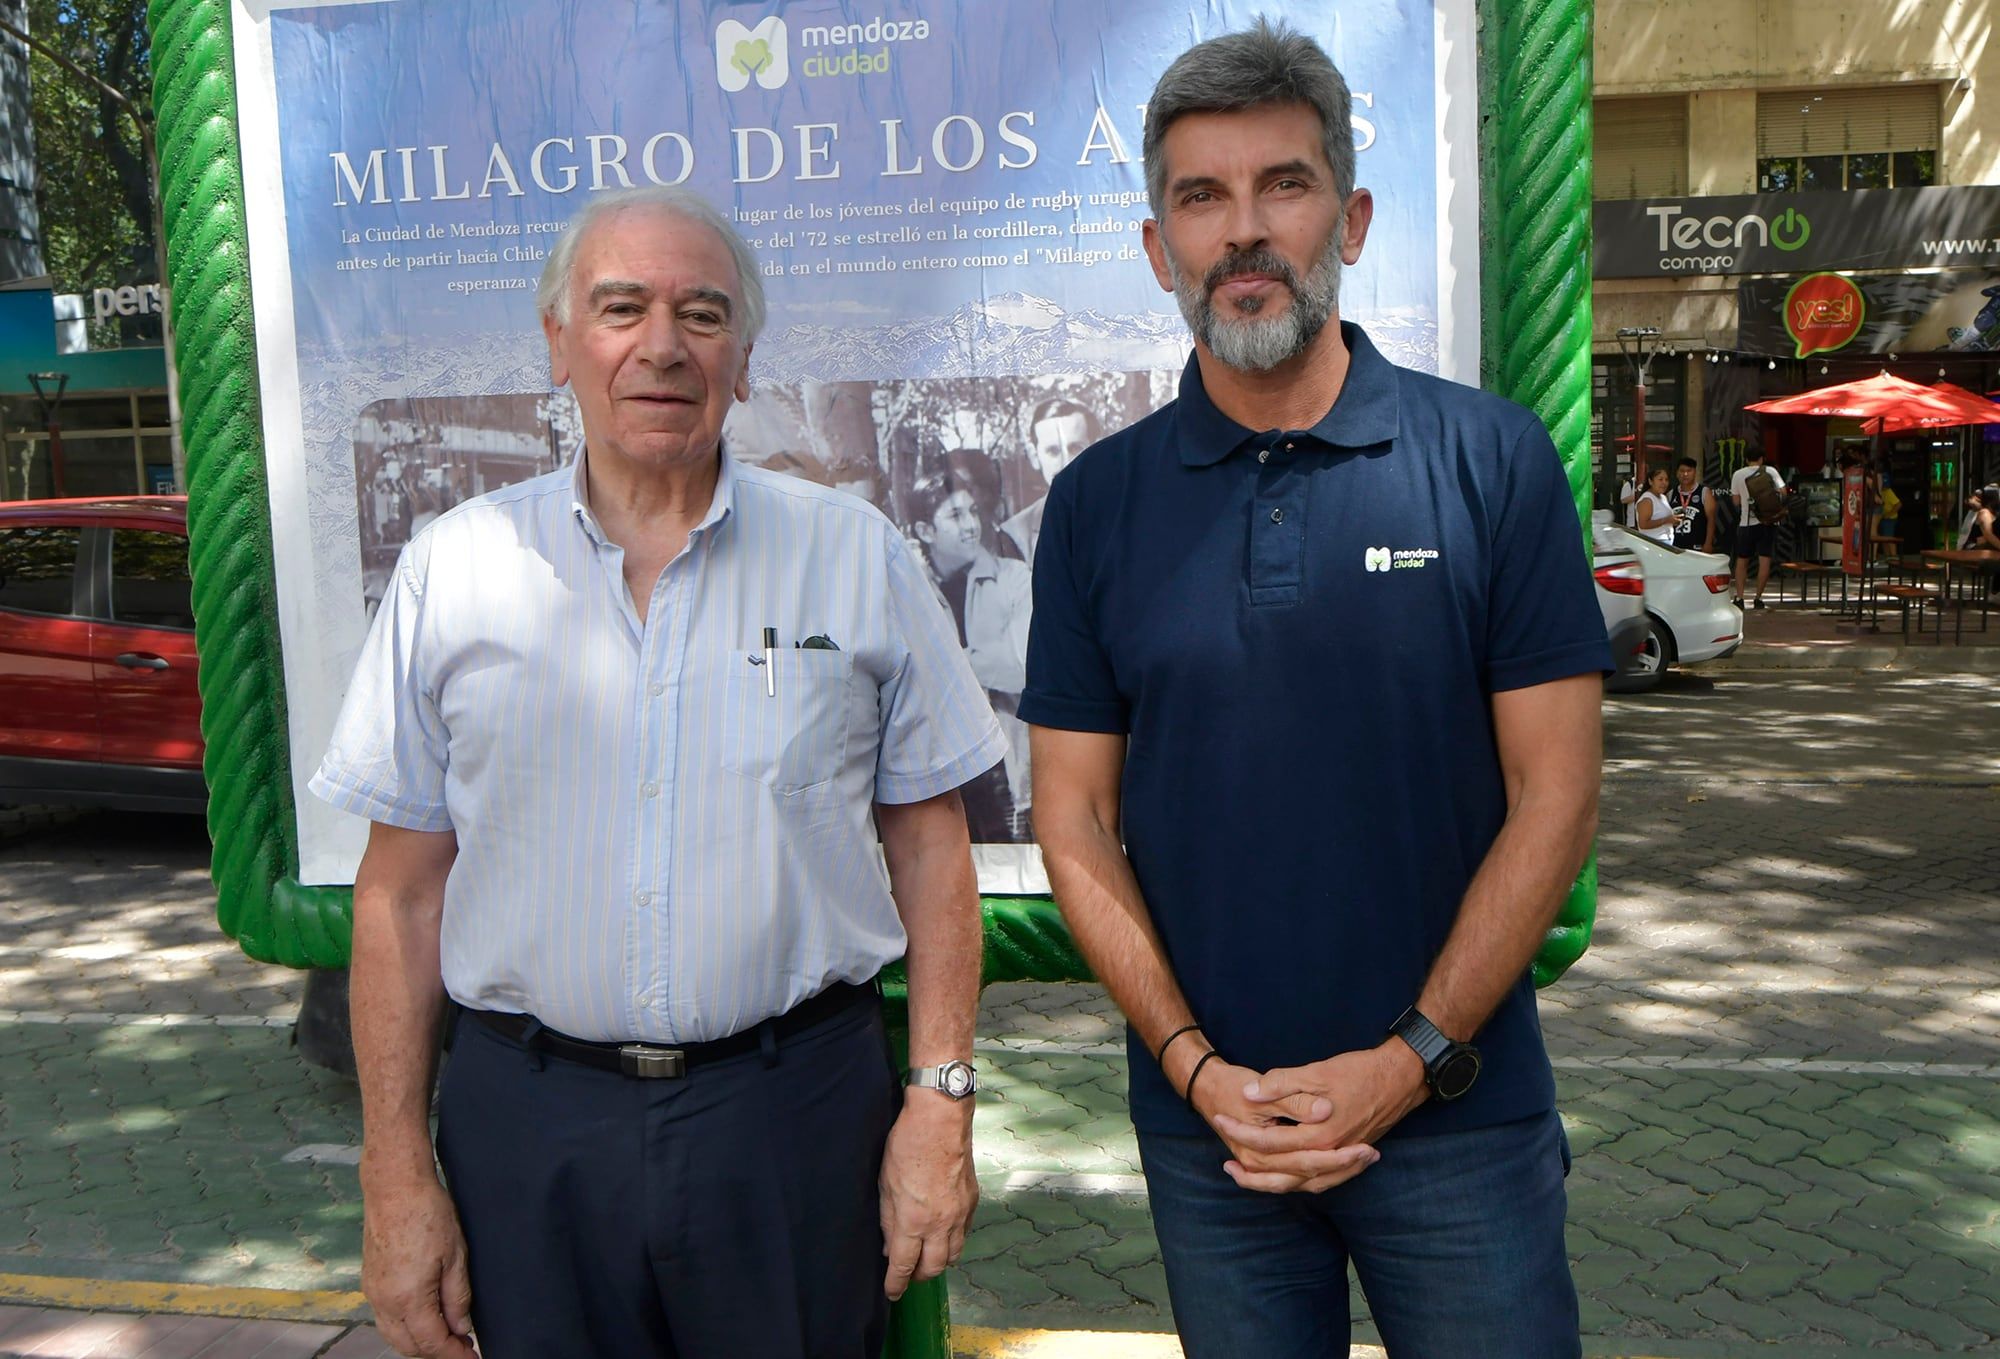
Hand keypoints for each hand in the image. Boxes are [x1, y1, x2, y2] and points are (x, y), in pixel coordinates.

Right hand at [360, 1169, 475, 1358]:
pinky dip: (405, 1327)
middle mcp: (384, 1301)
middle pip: (410, 1346)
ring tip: (447, 1334)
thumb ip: (457, 1298)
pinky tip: (424, 1317)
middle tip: (464, 1346)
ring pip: (394, 1336)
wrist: (395, 1186)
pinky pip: (386, 1319)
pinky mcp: (369, 1282)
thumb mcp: (455, 1257)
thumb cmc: (427, 1213)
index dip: (454, 1355)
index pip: (432, 1343)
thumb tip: (461, 1329)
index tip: (472, 1358)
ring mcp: (373, 1292)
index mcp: (407, 1298)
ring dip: (419, 1343)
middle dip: (437, 1352)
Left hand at [878, 1089, 977, 1299]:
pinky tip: (942, 1232)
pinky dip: (952, 1240)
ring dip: (938, 1261)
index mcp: (913, 1220)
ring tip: (926, 1256)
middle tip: (907, 1274)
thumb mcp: (885, 1184)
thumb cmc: (907, 1146)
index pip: (904, 1265)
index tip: (891, 1292)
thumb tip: (890, 1246)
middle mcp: (940, 1223)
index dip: (895, 1283)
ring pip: (953, 1254)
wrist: (941, 1119)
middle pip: (933, 1268)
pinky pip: (964, 1232)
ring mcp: (960, 1213)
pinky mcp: (972, 1200)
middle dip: (918, 1277)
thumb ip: (888, 1220)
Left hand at [1210, 1041, 1426, 1193]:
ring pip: (1301, 1183)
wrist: (1401, 1078)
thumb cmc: (1359, 1072)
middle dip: (1251, 1171)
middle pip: (1283, 1173)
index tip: (1220, 1122)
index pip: (1270, 1142)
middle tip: (1225, 1165)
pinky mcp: (1349, 1156)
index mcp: (1319, 1134)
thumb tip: (1248, 1094)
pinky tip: (1284, 1179)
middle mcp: (1330, 1153)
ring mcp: (1342, 1158)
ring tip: (1245, 1179)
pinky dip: (1298, 1183)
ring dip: (1272, 1184)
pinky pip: (1320, 1181)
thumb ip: (1280, 1084)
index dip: (1242, 1133)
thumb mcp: (1316, 1072)